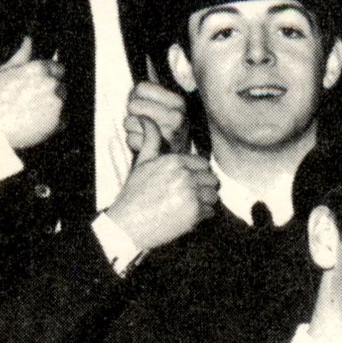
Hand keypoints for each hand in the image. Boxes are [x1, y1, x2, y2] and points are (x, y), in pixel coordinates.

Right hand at [0, 36, 64, 150]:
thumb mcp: (5, 72)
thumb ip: (22, 55)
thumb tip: (29, 40)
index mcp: (39, 69)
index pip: (59, 68)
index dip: (51, 76)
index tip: (42, 84)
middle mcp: (51, 84)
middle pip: (62, 86)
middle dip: (52, 92)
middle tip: (34, 101)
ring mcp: (57, 103)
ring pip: (63, 102)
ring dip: (55, 106)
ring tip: (33, 112)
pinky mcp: (59, 121)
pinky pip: (64, 119)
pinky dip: (55, 122)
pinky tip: (37, 122)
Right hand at [105, 116, 218, 251]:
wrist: (128, 223)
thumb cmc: (134, 193)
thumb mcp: (141, 163)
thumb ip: (150, 140)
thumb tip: (147, 119)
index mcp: (174, 161)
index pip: (203, 164)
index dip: (198, 173)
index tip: (190, 182)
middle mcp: (185, 175)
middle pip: (212, 179)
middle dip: (204, 187)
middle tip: (192, 195)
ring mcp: (191, 195)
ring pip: (213, 196)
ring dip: (205, 202)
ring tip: (191, 205)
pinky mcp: (195, 213)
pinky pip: (211, 211)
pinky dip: (203, 215)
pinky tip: (188, 216)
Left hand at [125, 77, 188, 154]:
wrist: (175, 158)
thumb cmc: (167, 128)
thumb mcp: (167, 103)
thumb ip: (157, 81)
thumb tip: (148, 56)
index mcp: (178, 101)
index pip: (140, 87)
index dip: (137, 96)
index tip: (145, 104)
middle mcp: (177, 116)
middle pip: (132, 105)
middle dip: (133, 114)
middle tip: (144, 120)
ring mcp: (168, 133)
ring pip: (129, 122)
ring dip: (133, 129)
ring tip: (145, 132)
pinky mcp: (158, 149)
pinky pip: (130, 139)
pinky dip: (134, 142)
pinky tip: (145, 144)